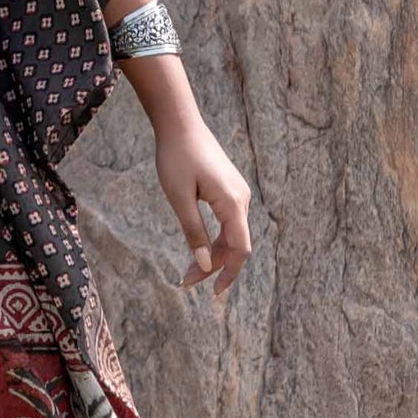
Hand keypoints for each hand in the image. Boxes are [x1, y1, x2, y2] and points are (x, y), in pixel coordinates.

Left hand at [154, 117, 252, 296]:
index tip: (213, 294)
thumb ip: (193, 231)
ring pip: (232, 234)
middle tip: (185, 281)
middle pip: (235, 245)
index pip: (240, 249)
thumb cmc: (176, 157)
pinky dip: (215, 239)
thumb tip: (204, 265)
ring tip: (187, 270)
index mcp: (232, 203)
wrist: (180, 124)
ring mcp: (238, 193)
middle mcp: (242, 199)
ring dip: (213, 254)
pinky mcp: (230, 189)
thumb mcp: (179, 198)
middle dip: (214, 267)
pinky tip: (198, 247)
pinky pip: (228, 222)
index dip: (229, 274)